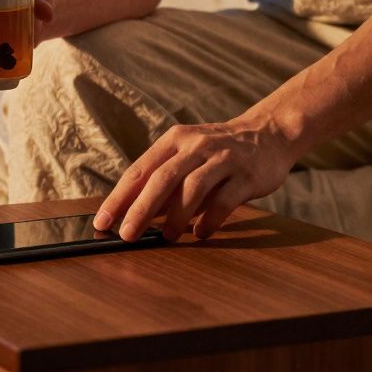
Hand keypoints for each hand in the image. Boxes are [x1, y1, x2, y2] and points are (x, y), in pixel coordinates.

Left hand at [93, 115, 297, 241]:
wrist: (268, 134)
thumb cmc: (217, 152)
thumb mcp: (186, 157)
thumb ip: (163, 182)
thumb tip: (132, 215)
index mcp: (174, 140)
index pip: (139, 170)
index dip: (119, 198)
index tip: (102, 221)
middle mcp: (196, 145)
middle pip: (162, 178)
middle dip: (140, 209)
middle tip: (126, 235)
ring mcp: (223, 159)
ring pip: (193, 188)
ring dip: (176, 217)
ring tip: (167, 237)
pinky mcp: (246, 175)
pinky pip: (225, 201)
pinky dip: (210, 220)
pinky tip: (200, 233)